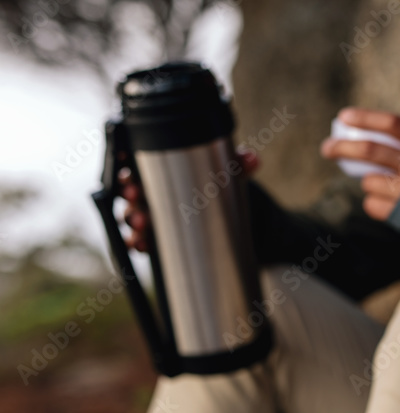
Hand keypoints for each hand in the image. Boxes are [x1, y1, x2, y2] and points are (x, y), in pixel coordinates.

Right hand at [120, 148, 258, 252]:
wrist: (229, 213)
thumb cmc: (218, 186)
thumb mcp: (228, 174)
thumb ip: (238, 164)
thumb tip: (252, 160)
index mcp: (162, 169)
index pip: (137, 163)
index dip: (127, 163)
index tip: (126, 166)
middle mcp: (151, 191)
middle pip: (131, 190)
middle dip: (130, 192)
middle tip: (136, 194)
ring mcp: (151, 214)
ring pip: (132, 215)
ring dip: (132, 218)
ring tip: (141, 223)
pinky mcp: (156, 236)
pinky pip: (139, 240)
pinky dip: (137, 242)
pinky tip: (141, 244)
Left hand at [321, 108, 399, 220]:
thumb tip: (362, 138)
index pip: (393, 124)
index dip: (366, 119)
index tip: (344, 117)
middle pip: (371, 150)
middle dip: (343, 148)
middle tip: (327, 148)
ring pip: (369, 181)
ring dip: (370, 182)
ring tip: (387, 188)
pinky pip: (372, 204)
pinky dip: (374, 203)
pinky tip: (390, 204)